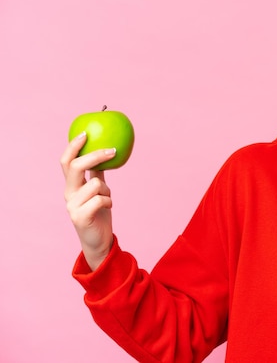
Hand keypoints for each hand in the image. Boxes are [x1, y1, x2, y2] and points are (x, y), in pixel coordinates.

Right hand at [60, 132, 116, 270]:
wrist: (99, 241)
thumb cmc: (99, 213)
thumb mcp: (98, 191)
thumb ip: (97, 175)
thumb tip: (106, 153)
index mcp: (71, 185)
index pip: (66, 162)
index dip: (73, 146)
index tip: (85, 133)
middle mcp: (68, 194)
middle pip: (75, 167)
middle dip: (94, 156)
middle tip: (112, 150)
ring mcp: (72, 206)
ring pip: (95, 184)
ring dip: (107, 189)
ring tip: (107, 199)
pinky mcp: (80, 217)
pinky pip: (101, 199)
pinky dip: (108, 201)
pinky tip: (107, 207)